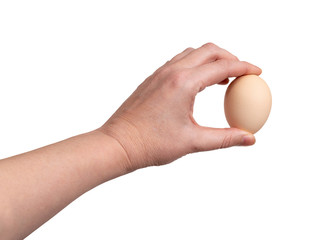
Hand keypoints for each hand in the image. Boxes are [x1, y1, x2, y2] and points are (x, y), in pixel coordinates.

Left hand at [99, 43, 261, 171]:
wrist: (118, 144)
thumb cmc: (150, 144)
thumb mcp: (192, 142)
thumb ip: (224, 138)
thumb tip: (249, 138)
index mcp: (183, 83)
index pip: (222, 66)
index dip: (244, 67)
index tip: (257, 72)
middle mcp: (171, 72)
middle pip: (208, 50)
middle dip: (230, 57)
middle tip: (241, 73)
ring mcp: (159, 74)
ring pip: (192, 54)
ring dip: (211, 60)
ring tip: (222, 78)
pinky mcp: (152, 79)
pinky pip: (178, 62)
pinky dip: (195, 65)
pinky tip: (198, 84)